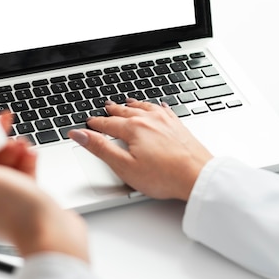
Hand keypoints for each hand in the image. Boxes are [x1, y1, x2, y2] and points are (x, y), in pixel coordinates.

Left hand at [0, 113, 88, 260]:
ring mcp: (5, 199)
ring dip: (14, 150)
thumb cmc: (13, 210)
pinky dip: (26, 161)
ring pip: (5, 165)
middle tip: (5, 129)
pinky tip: (31, 155)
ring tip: (22, 145)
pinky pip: (23, 173)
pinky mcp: (26, 198)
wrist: (50, 230)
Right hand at [68, 99, 212, 200]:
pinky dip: (155, 106)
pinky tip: (157, 106)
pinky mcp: (178, 126)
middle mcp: (149, 119)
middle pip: (126, 112)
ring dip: (132, 104)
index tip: (87, 123)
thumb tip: (80, 135)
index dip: (95, 124)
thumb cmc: (164, 176)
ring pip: (144, 107)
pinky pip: (163, 109)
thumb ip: (101, 148)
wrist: (197, 176)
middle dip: (113, 110)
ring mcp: (165, 121)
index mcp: (133, 128)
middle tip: (105, 107)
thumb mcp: (124, 166)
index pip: (108, 123)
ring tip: (126, 102)